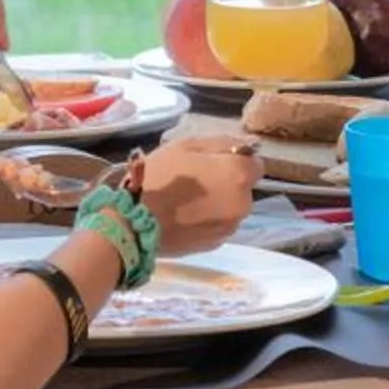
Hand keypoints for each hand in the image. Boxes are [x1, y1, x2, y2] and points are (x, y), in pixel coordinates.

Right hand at [126, 135, 261, 257]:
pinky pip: (219, 225)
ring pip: (232, 208)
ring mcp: (230, 227)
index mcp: (239, 175)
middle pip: (244, 187)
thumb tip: (247, 146)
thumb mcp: (186, 145)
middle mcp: (243, 203)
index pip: (255, 163)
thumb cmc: (158, 177)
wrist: (132, 224)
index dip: (236, 160)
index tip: (215, 161)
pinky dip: (208, 220)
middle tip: (197, 179)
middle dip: (228, 182)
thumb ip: (222, 143)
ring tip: (188, 200)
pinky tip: (185, 217)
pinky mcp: (216, 245)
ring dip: (219, 202)